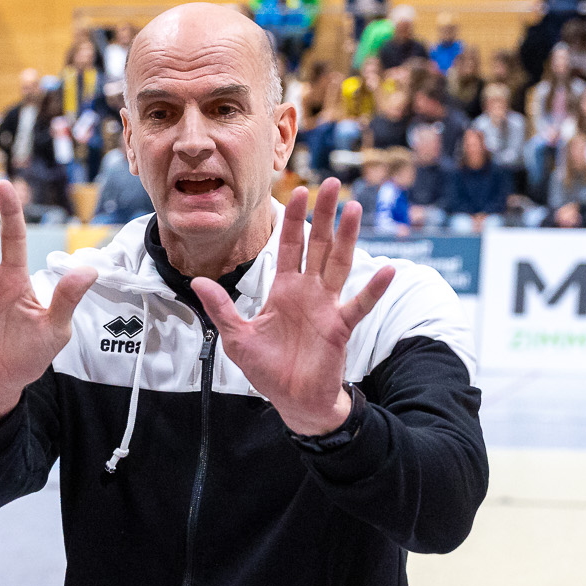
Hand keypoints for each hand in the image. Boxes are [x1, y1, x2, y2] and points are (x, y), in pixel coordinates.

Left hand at [190, 180, 393, 435]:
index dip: (293, 219)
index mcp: (284, 289)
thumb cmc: (268, 370)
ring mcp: (327, 307)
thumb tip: (198, 281)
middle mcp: (308, 292)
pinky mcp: (339, 327)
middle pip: (319, 245)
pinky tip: (388, 269)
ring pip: (339, 264)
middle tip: (332, 184)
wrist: (292, 401)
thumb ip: (221, 307)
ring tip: (355, 209)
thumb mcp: (236, 337)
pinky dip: (374, 288)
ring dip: (347, 237)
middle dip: (324, 215)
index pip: (290, 245)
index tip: (297, 190)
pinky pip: (358, 304)